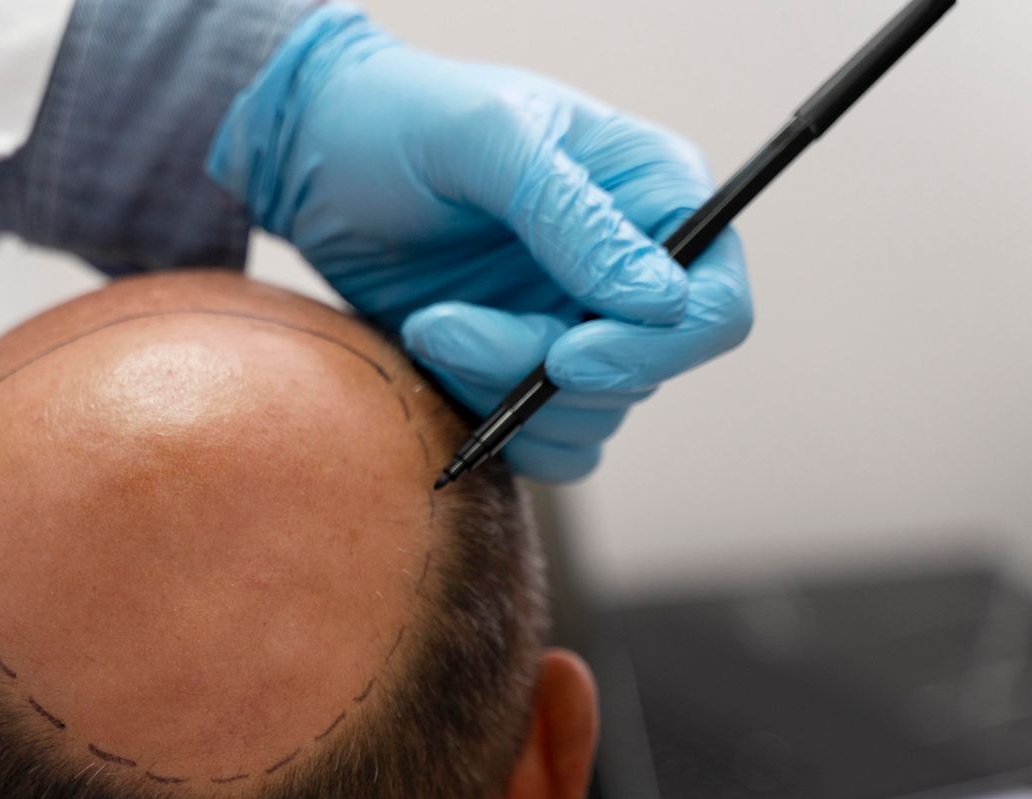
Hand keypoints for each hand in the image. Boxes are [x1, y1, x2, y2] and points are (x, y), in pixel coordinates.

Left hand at [211, 8, 752, 481]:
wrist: (319, 159)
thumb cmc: (401, 120)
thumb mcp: (484, 139)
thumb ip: (570, 215)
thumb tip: (659, 299)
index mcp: (654, 196)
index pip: (713, 304)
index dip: (654, 347)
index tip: (565, 357)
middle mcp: (631, 269)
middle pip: (640, 373)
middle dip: (536, 367)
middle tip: (442, 325)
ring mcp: (578, 326)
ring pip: (586, 417)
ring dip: (498, 392)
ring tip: (426, 325)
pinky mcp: (523, 372)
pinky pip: (547, 446)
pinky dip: (494, 429)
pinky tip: (432, 364)